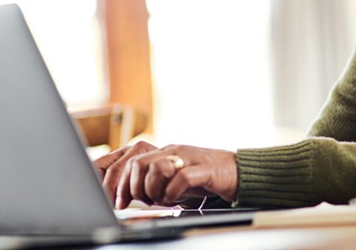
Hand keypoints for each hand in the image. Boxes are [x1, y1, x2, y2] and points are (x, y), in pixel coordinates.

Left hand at [96, 142, 237, 208]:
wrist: (237, 171)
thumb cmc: (203, 177)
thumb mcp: (173, 178)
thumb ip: (153, 181)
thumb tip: (127, 194)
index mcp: (164, 153)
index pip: (131, 161)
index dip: (119, 183)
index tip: (118, 202)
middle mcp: (174, 151)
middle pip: (139, 164)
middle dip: (134, 188)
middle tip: (144, 202)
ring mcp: (189, 158)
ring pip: (157, 169)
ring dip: (155, 191)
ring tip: (164, 200)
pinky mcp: (204, 169)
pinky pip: (181, 179)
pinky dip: (174, 193)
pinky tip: (177, 199)